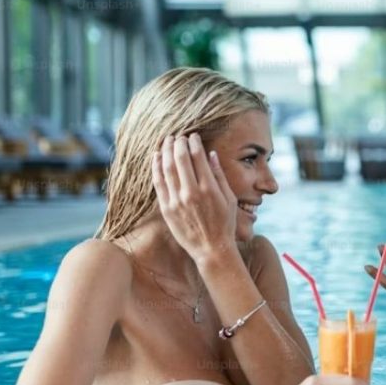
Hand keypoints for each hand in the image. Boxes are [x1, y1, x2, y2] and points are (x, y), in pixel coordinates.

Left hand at [151, 134, 237, 262]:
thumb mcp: (229, 199)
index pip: (198, 156)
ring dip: (165, 151)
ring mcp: (176, 201)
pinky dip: (156, 167)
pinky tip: (156, 157)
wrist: (211, 249)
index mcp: (208, 188)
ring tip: (166, 141)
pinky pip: (158, 183)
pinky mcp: (166, 208)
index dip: (194, 142)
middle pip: (180, 159)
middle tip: (178, 135)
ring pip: (166, 168)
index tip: (193, 136)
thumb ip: (219, 175)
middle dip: (178, 143)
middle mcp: (191, 192)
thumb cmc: (224, 224)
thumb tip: (211, 154)